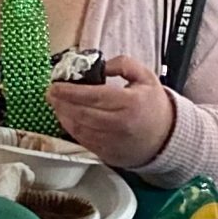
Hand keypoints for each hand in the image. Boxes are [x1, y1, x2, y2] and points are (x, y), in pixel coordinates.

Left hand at [48, 55, 178, 171]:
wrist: (167, 138)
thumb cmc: (154, 106)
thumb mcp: (146, 77)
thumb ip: (124, 64)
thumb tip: (100, 65)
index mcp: (130, 103)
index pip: (93, 96)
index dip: (70, 91)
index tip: (55, 85)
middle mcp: (121, 124)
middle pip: (82, 113)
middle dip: (61, 102)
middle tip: (50, 93)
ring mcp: (114, 142)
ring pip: (80, 129)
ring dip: (63, 115)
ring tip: (56, 103)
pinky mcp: (108, 154)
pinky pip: (83, 141)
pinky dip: (71, 129)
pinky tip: (67, 118)